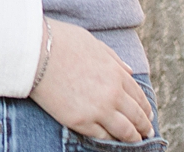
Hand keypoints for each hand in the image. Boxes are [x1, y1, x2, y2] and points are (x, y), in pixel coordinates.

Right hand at [28, 19, 154, 142]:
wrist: (36, 51)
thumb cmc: (62, 42)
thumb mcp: (94, 44)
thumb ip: (114, 59)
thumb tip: (129, 71)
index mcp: (117, 73)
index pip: (139, 96)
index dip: (145, 108)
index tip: (147, 114)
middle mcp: (112, 94)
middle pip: (136, 116)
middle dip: (144, 126)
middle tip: (147, 133)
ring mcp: (98, 109)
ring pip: (124, 131)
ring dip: (133, 138)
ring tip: (136, 141)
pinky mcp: (80, 122)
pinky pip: (102, 137)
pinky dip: (110, 140)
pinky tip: (112, 141)